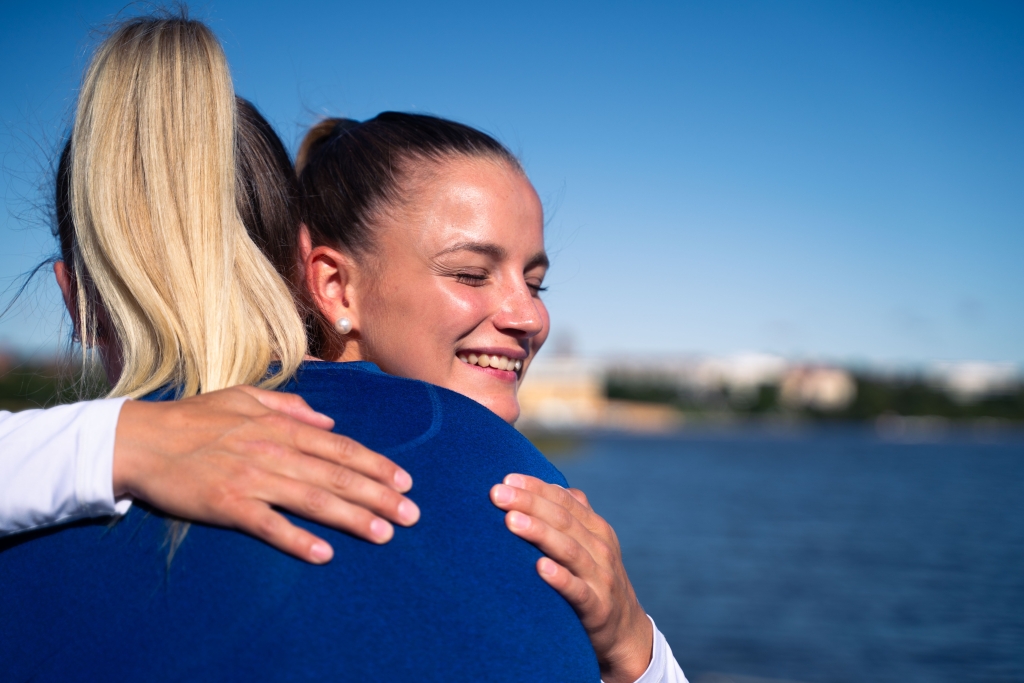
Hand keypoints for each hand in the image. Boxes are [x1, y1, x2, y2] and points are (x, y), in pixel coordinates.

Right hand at [113, 386, 418, 563]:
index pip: (340, 447)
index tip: (405, 481)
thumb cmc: (194, 417)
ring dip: (352, 518)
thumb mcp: (244, 396)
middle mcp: (273, 450)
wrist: (141, 439)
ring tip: (384, 533)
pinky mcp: (228, 504)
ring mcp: (252, 477)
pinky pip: (269, 524)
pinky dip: (297, 539)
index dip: (376, 464)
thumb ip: (289, 405)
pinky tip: (323, 553)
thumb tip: (327, 420)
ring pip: (313, 499)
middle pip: (337, 475)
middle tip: (412, 514)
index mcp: (280, 425)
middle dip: (379, 495)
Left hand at [490, 474, 651, 682]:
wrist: (625, 631)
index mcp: (596, 529)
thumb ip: (574, 516)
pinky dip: (560, 578)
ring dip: (539, 533)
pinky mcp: (598, 607)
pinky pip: (577, 591)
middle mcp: (600, 548)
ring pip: (569, 550)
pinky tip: (539, 568)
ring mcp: (600, 577)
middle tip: (498, 493)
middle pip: (563, 519)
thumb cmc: (594, 580)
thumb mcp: (590, 545)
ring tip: (511, 521)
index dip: (536, 488)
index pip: (564, 500)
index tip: (506, 479)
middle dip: (529, 503)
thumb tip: (551, 485)